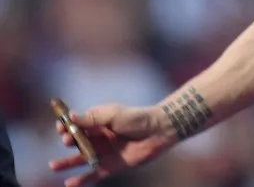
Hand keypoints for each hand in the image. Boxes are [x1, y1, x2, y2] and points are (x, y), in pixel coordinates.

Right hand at [49, 104, 171, 186]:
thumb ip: (92, 118)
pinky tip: (69, 183)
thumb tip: (70, 116)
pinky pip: (93, 175)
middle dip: (68, 142)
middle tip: (67, 141)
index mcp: (97, 123)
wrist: (158, 132)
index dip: (66, 126)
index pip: (76, 125)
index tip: (61, 127)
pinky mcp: (111, 166)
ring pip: (80, 159)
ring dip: (66, 163)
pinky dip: (81, 180)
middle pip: (76, 143)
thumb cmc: (136, 119)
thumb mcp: (113, 115)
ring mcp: (103, 153)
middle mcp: (98, 138)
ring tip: (53, 166)